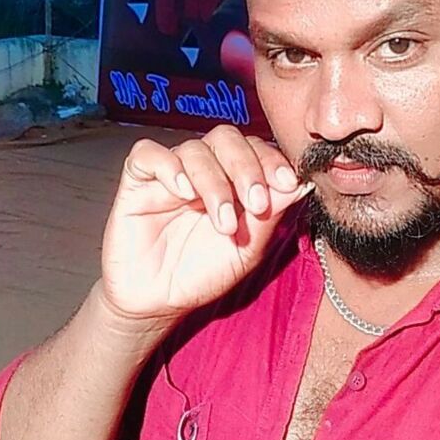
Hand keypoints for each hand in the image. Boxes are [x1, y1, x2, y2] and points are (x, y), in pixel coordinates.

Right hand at [101, 127, 311, 324]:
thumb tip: (302, 184)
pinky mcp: (138, 180)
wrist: (159, 301)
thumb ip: (271, 215)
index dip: (272, 160)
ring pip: (194, 149)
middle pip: (227, 139)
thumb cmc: (204, 273)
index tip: (288, 182)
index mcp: (234, 179)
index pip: (255, 149)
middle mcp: (205, 169)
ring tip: (222, 222)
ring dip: (214, 183)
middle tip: (256, 203)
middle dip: (247, 168)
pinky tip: (183, 193)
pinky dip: (169, 167)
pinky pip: (148, 154)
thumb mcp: (248, 249)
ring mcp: (171, 172)